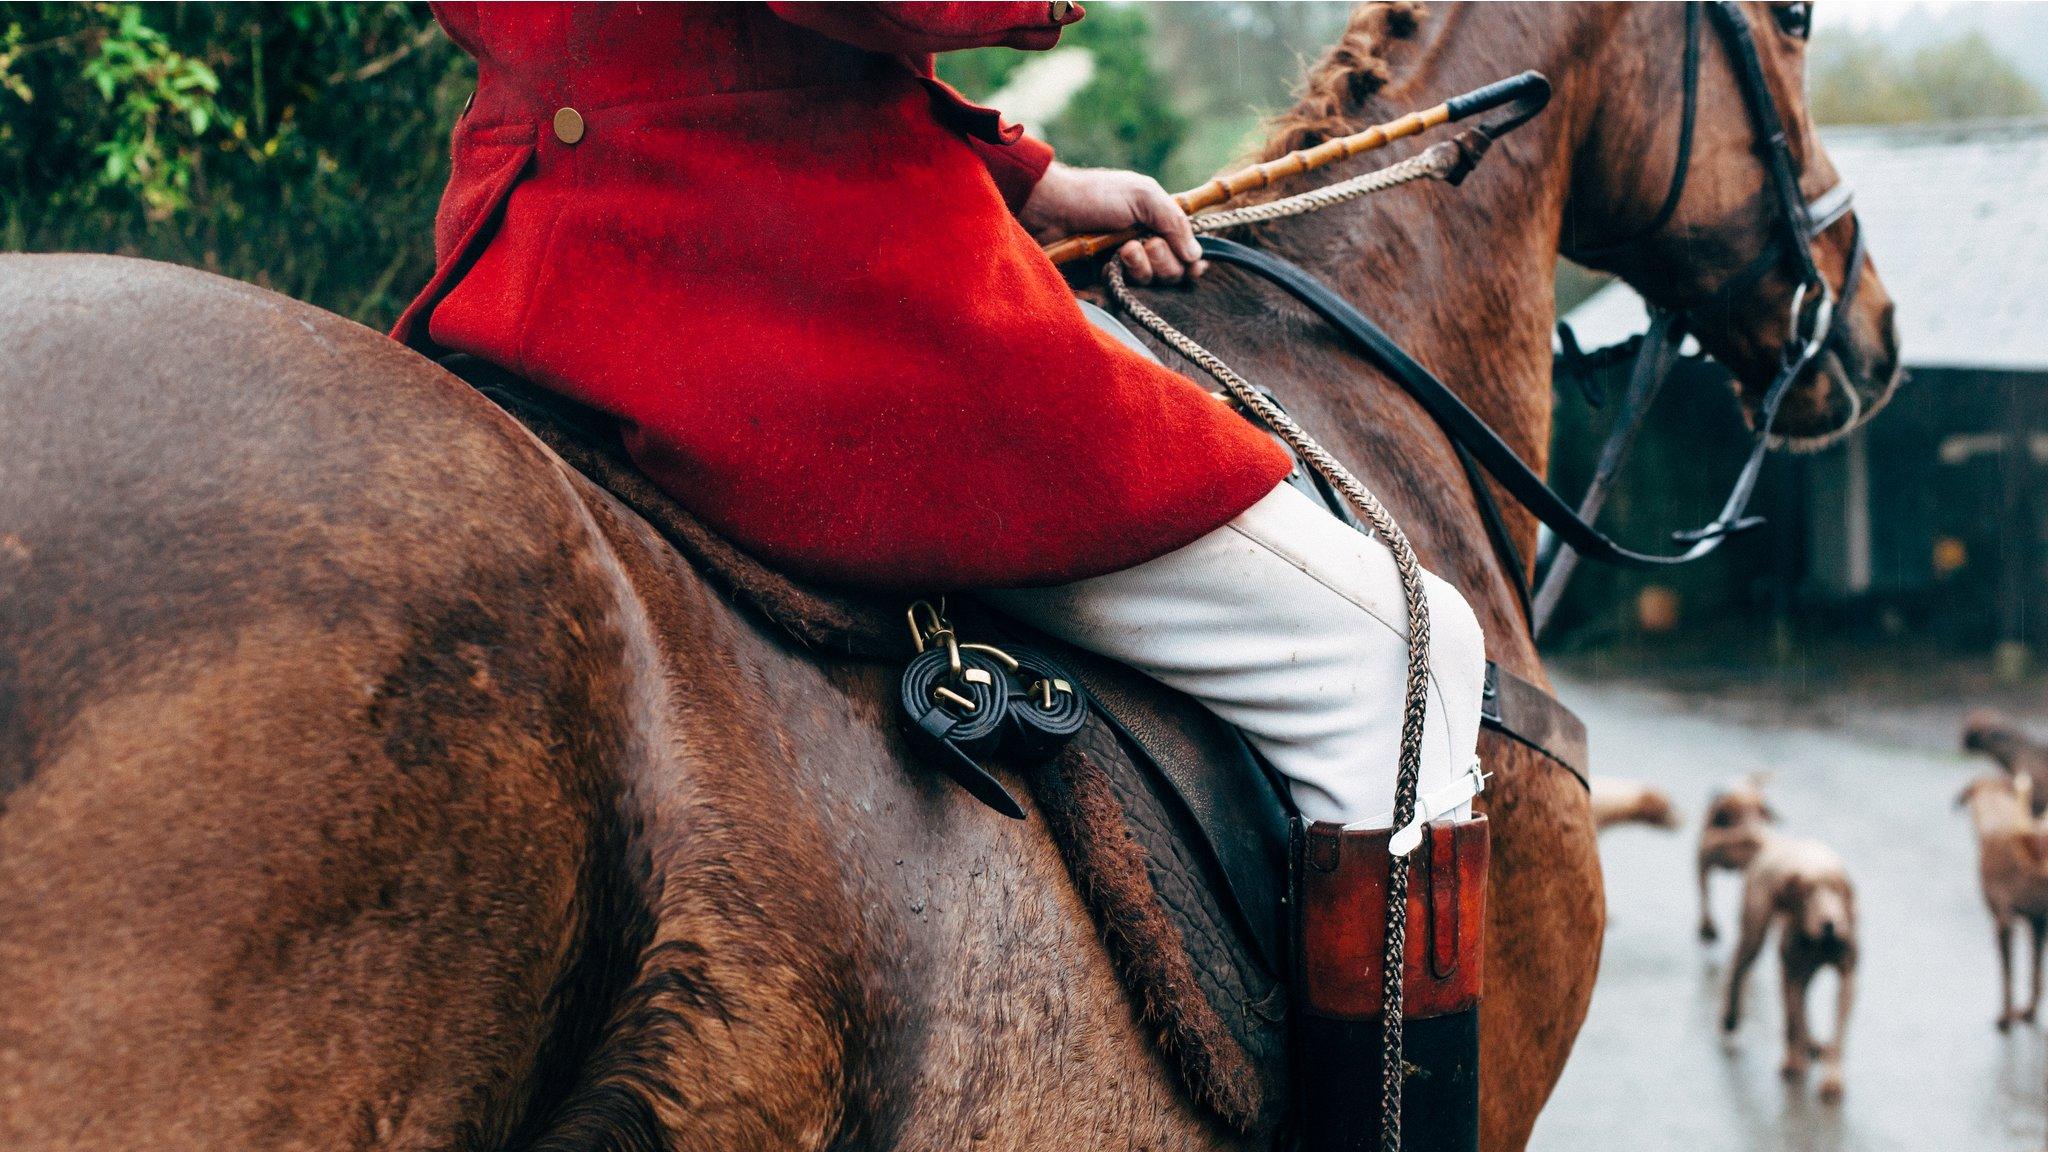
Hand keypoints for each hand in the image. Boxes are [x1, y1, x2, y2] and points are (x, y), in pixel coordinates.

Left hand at [1019, 162, 1207, 284]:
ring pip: (1150, 283)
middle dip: (1162, 259)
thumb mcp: (1143, 196)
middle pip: (1173, 272)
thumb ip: (1174, 222)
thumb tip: (1196, 256)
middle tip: (1142, 242)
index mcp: (1157, 223)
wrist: (1051, 209)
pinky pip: (1124, 295)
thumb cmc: (1096, 195)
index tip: (1192, 264)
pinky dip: (1122, 281)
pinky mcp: (1103, 281)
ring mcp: (1123, 266)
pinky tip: (1110, 266)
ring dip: (1141, 266)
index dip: (1192, 261)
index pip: (1187, 252)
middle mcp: (1144, 246)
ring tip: (1121, 249)